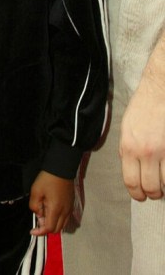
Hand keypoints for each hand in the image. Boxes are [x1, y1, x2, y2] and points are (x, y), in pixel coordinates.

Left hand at [28, 170, 73, 234]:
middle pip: (56, 229)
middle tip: (38, 217)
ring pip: (62, 225)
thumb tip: (38, 214)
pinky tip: (51, 209)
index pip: (49, 228)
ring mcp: (69, 209)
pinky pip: (65, 218)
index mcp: (56, 210)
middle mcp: (65, 212)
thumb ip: (35, 206)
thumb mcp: (36, 191)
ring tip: (44, 212)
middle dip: (46, 228)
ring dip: (52, 224)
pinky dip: (58, 219)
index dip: (40, 232)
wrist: (61, 168)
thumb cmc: (48, 178)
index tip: (33, 231)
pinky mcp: (71, 204)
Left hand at [120, 37, 164, 200]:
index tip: (140, 196)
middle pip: (150, 187)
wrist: (158, 91)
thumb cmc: (142, 108)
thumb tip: (130, 169)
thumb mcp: (126, 128)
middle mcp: (145, 152)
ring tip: (163, 182)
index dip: (137, 194)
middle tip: (154, 192)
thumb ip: (127, 150)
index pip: (131, 181)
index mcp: (129, 147)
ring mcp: (163, 151)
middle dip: (152, 193)